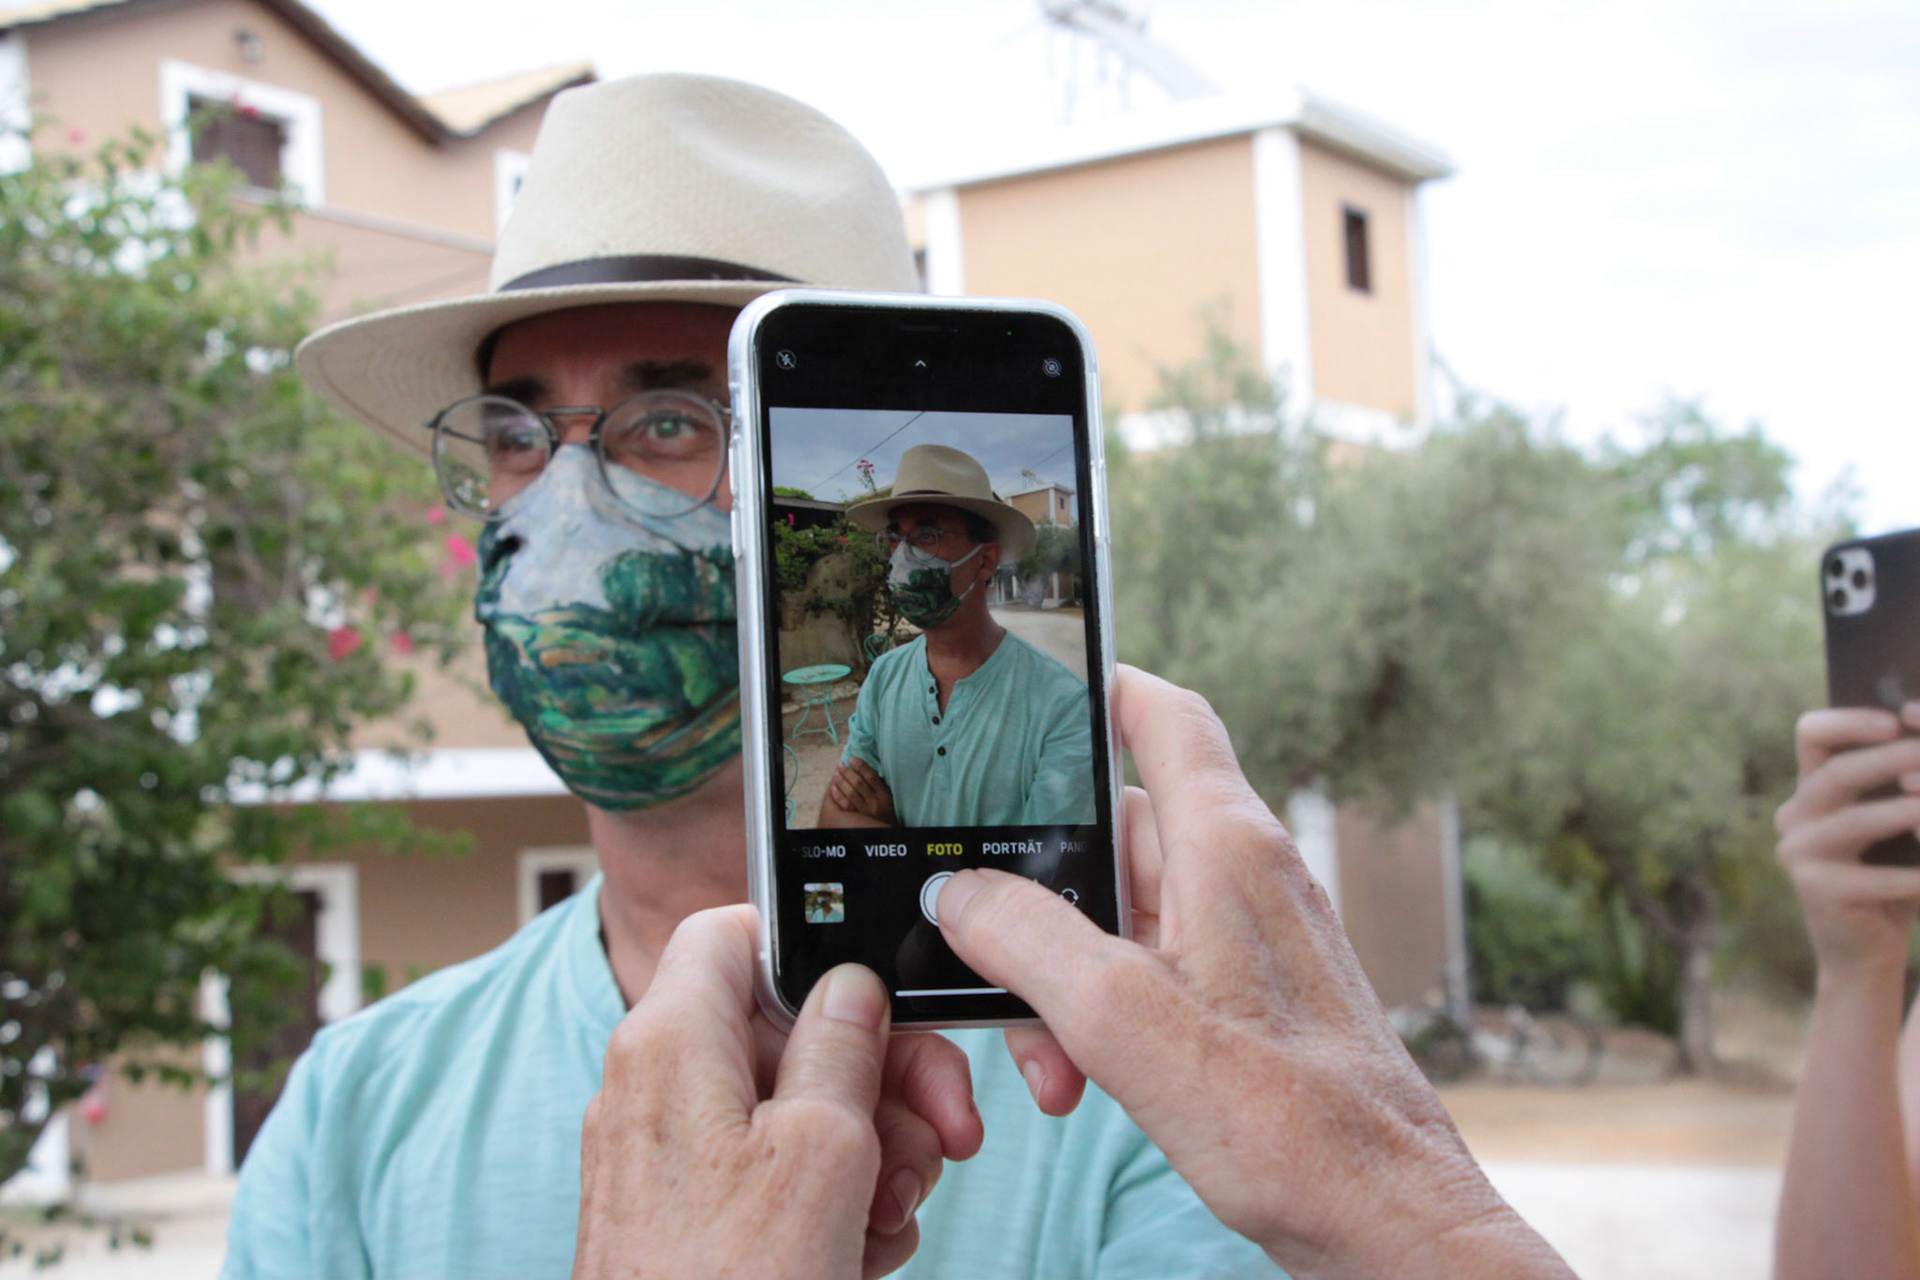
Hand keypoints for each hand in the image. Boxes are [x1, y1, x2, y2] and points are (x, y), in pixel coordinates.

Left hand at [574, 905, 981, 1278]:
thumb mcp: (823, 1149)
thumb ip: (841, 1047)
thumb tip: (849, 986)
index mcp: (674, 1040)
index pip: (734, 933)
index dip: (814, 952)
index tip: (883, 1002)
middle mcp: (658, 1085)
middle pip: (786, 1030)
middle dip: (876, 1076)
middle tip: (941, 1130)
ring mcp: (667, 1154)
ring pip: (792, 1107)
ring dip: (866, 1149)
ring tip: (891, 1214)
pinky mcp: (683, 1214)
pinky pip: (770, 1172)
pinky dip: (827, 1198)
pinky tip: (860, 1249)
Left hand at [829, 757, 896, 824]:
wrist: (887, 831)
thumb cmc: (886, 809)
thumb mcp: (888, 796)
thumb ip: (879, 783)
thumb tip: (864, 767)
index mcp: (884, 794)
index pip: (871, 776)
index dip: (860, 766)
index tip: (851, 759)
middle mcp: (875, 803)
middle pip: (858, 783)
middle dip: (847, 772)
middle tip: (840, 764)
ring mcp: (865, 811)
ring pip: (851, 793)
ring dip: (841, 781)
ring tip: (836, 773)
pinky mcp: (857, 818)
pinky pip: (845, 805)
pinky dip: (838, 795)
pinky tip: (833, 787)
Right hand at [937, 666, 1568, 1279]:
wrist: (1387, 1221)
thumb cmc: (1292, 1125)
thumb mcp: (1123, 1022)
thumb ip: (1028, 942)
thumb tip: (959, 894)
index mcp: (1228, 848)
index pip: (1165, 718)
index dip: (1102, 687)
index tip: (1040, 688)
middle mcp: (1247, 877)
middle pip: (1120, 831)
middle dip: (1042, 891)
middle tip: (986, 946)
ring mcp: (1253, 939)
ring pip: (1129, 914)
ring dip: (1066, 972)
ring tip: (1043, 1053)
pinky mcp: (1256, 998)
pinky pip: (1157, 969)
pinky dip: (1107, 1007)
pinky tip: (1082, 1073)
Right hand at [1775, 703, 1919, 979]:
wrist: (1864, 951)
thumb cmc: (1891, 880)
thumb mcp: (1893, 825)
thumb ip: (1899, 788)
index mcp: (1811, 791)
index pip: (1811, 735)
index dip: (1849, 721)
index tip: (1896, 720)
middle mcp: (1794, 816)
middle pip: (1835, 774)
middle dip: (1890, 760)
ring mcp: (1798, 854)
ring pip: (1853, 822)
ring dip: (1907, 813)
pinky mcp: (1814, 891)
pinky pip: (1872, 878)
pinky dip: (1913, 876)